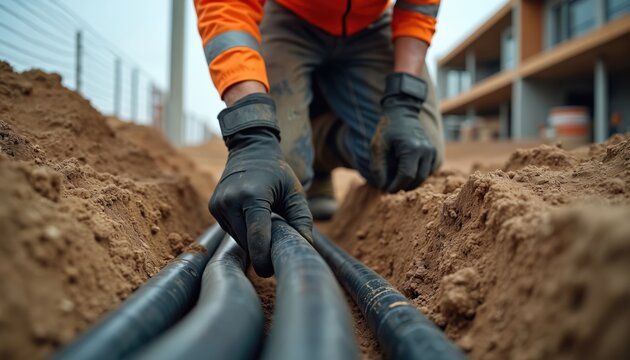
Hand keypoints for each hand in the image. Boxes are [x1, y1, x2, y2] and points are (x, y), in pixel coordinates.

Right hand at [209, 93, 312, 276]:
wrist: (250, 149)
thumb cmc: (277, 172)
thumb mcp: (294, 192)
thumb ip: (302, 219)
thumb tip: (306, 246)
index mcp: (252, 196)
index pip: (257, 237)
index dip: (263, 258)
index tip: (270, 271)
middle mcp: (231, 200)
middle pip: (246, 242)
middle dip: (261, 250)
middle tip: (276, 248)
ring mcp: (219, 204)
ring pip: (237, 238)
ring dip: (252, 240)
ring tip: (266, 226)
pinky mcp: (213, 207)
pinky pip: (230, 230)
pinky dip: (243, 231)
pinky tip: (253, 219)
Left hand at [370, 72, 435, 192]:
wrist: (403, 112)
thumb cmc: (388, 129)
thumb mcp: (377, 147)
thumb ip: (379, 167)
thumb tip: (383, 187)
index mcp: (412, 148)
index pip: (406, 176)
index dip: (395, 186)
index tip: (385, 190)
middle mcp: (426, 151)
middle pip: (417, 179)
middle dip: (402, 186)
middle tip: (389, 188)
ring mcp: (433, 152)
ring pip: (423, 178)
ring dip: (410, 183)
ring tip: (396, 181)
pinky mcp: (434, 153)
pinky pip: (427, 172)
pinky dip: (416, 177)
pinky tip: (405, 174)